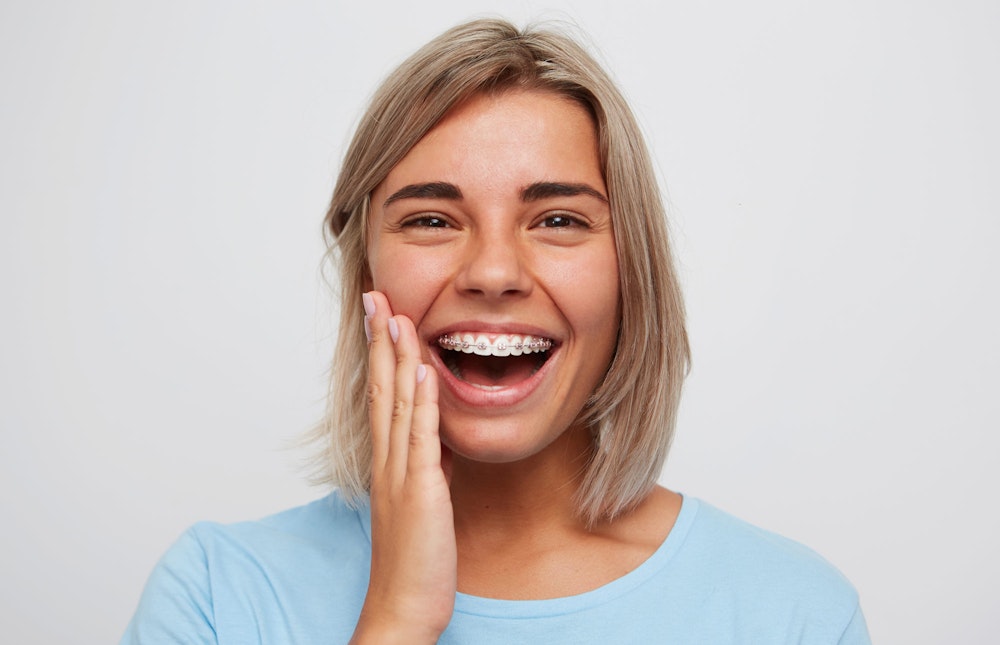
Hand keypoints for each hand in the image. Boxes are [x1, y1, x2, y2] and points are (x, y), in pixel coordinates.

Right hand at [351, 291, 455, 643]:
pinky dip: (421, 401)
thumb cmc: (414, 560)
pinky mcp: (421, 490)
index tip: (379, 318)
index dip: (380, 355)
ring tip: (395, 314)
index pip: (381, 396)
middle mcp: (388, 461)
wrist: (404, 606)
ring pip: (396, 403)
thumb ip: (425, 467)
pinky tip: (422, 369)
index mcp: (388, 462)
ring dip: (396, 356)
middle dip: (379, 340)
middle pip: (380, 389)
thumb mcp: (421, 502)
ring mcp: (401, 473)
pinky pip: (420, 437)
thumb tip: (434, 440)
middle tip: (374, 296)